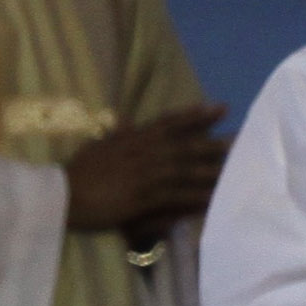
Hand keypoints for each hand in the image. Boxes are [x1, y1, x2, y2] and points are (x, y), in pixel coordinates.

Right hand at [64, 105, 229, 235]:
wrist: (60, 195)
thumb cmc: (77, 174)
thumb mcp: (97, 147)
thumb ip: (117, 135)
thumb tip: (124, 121)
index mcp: (133, 139)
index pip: (170, 123)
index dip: (197, 115)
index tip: (221, 108)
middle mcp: (144, 152)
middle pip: (187, 145)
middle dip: (216, 142)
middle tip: (245, 139)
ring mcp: (146, 174)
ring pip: (188, 170)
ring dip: (215, 169)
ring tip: (240, 168)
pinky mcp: (146, 196)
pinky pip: (180, 196)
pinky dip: (200, 196)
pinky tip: (218, 197)